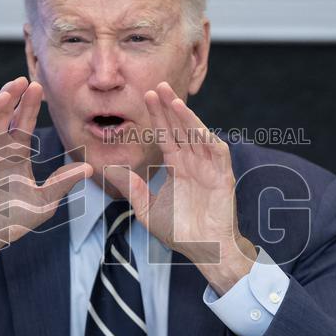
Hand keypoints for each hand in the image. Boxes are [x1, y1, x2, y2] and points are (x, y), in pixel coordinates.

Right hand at [0, 77, 91, 293]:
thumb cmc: (12, 221)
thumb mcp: (44, 202)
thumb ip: (63, 183)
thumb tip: (90, 168)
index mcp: (16, 153)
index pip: (23, 123)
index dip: (29, 106)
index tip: (39, 88)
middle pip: (4, 116)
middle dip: (12, 98)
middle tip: (22, 80)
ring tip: (5, 94)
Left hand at [104, 83, 256, 294]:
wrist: (204, 251)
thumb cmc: (180, 233)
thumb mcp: (147, 210)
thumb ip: (133, 189)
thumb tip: (112, 170)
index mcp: (177, 166)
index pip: (166, 135)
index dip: (157, 116)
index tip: (146, 95)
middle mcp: (193, 163)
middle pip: (180, 129)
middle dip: (170, 108)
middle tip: (159, 85)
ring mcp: (209, 168)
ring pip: (198, 136)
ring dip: (187, 118)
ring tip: (174, 101)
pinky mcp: (223, 178)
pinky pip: (218, 154)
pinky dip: (209, 140)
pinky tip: (197, 128)